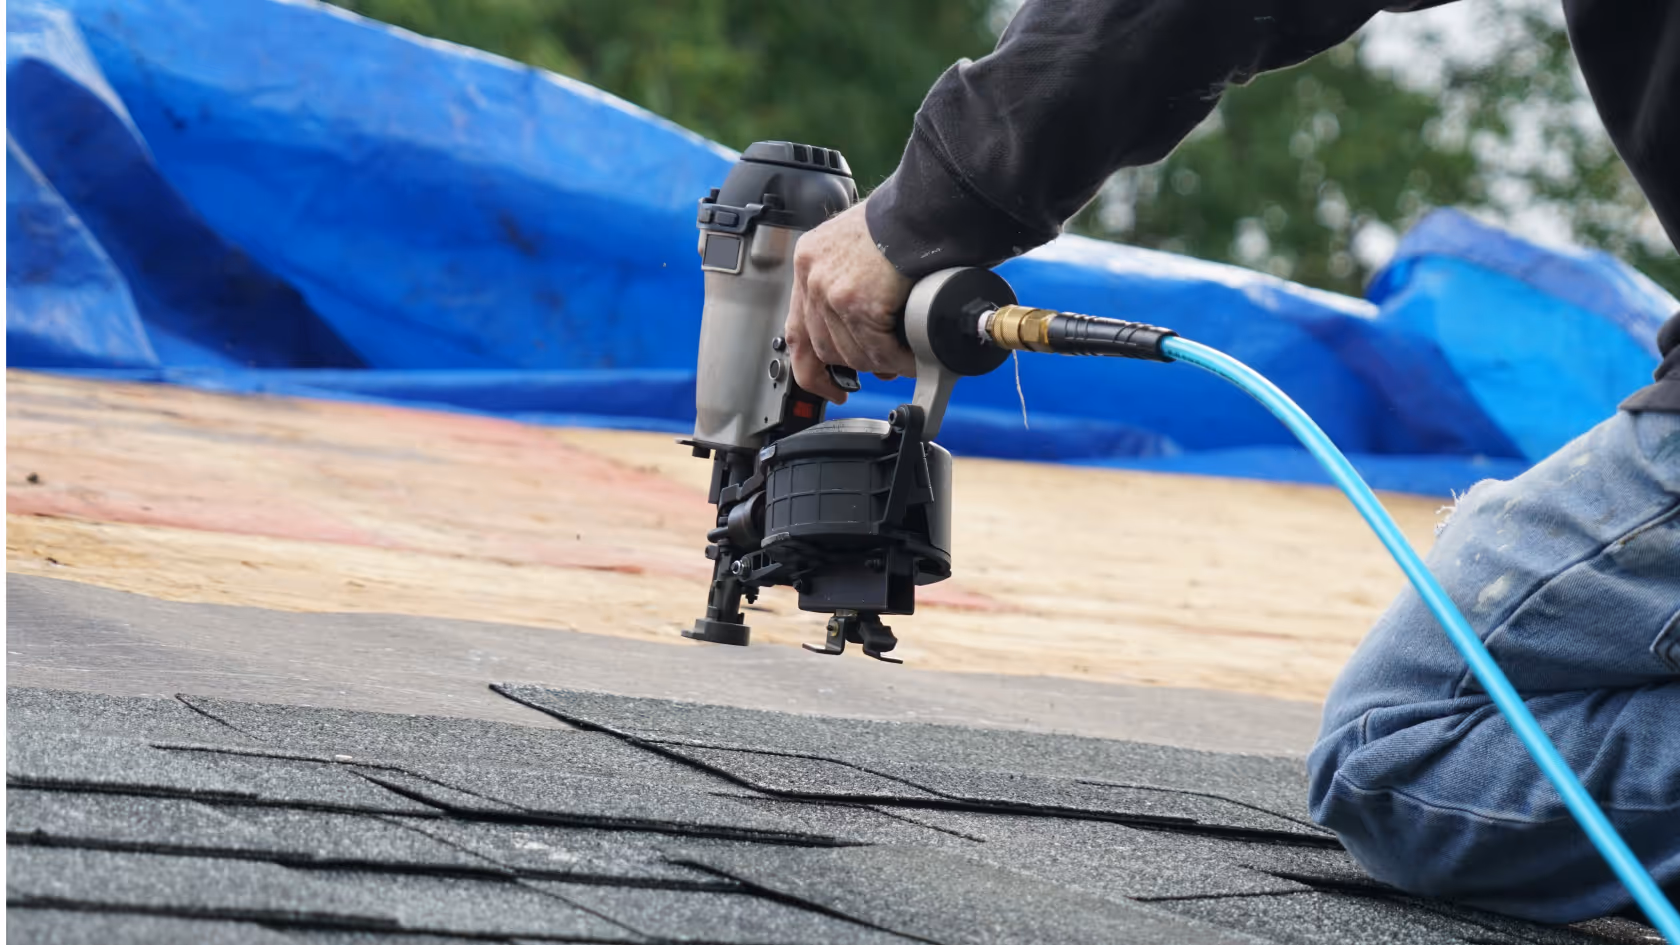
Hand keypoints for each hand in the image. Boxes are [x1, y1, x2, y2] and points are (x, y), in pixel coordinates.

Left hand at [785, 200, 914, 402]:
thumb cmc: (904, 220)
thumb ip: (850, 281)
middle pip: (824, 347)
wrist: (927, 208)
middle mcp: (812, 276)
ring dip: (881, 364)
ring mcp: (832, 291)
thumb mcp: (859, 245)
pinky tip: (913, 358)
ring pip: (852, 354)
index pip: (797, 328)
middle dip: (854, 366)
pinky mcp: (858, 303)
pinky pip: (878, 350)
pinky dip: (898, 360)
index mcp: (809, 261)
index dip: (811, 365)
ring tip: (904, 359)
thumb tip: (864, 327)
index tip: (826, 383)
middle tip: (881, 370)